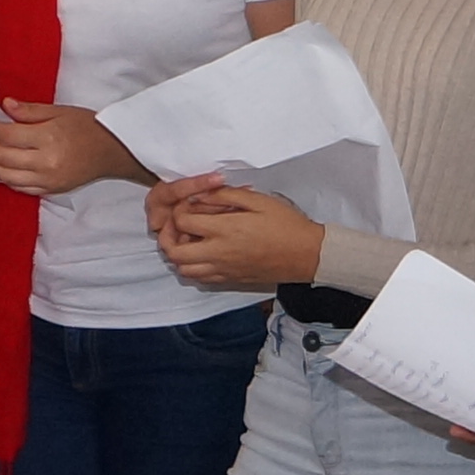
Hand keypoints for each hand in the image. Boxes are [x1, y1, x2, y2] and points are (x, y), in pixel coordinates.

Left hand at [0, 102, 137, 196]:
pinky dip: (4, 176)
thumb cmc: (88, 127)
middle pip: (1, 156)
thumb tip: (5, 105)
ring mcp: (46, 180)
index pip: (5, 135)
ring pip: (5, 175)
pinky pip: (18, 187)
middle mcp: (45, 163)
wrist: (112, 151)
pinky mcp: (49, 190)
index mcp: (48, 138)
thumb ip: (30, 111)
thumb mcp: (60, 111)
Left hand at [151, 177, 323, 289]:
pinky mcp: (230, 280)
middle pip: (173, 252)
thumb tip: (201, 194)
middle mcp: (218, 253)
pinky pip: (200, 279)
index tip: (188, 204)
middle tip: (178, 225)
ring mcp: (223, 270)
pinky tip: (204, 254)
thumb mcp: (258, 200)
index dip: (179, 210)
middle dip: (168, 237)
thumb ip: (226, 195)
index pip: (181, 222)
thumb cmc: (287, 225)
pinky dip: (194, 267)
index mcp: (224, 230)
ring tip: (190, 240)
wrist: (307, 255)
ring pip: (183, 269)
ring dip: (179, 255)